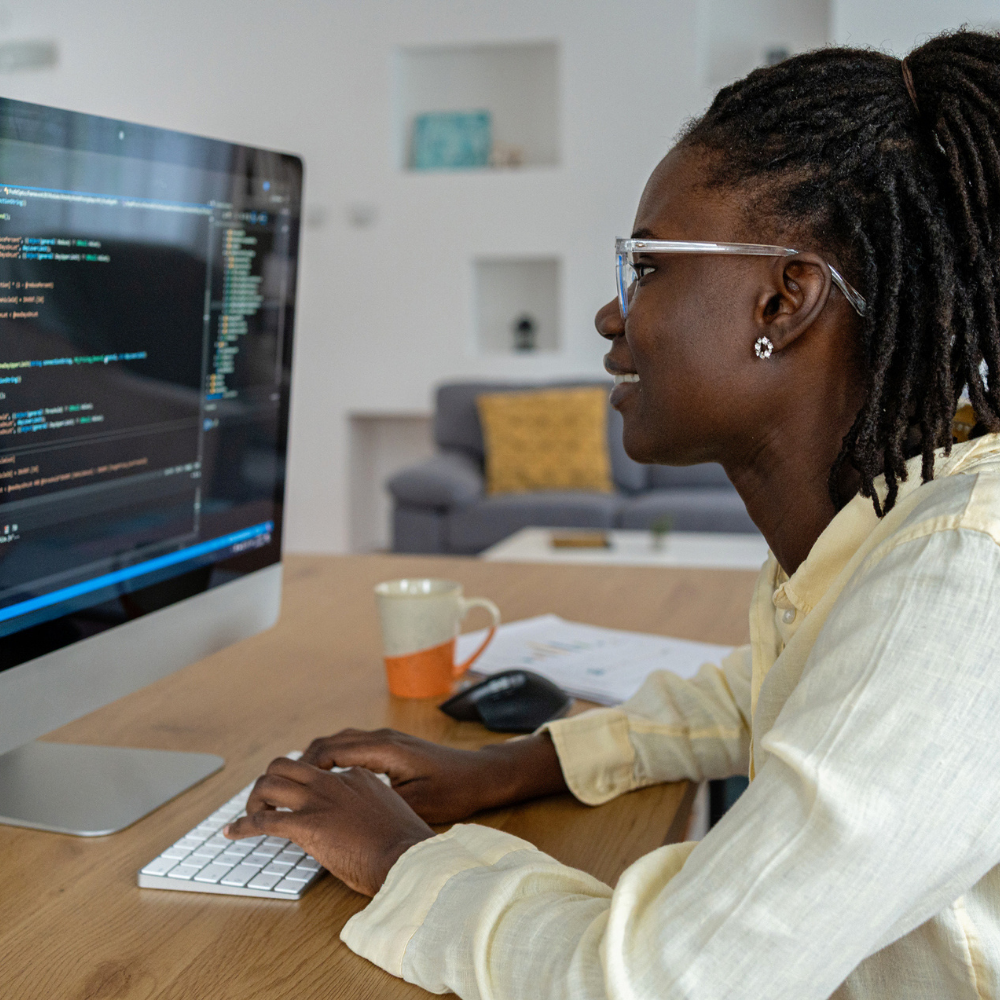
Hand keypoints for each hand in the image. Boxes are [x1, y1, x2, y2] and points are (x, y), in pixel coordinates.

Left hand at [223, 756, 433, 895]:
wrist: (406, 858)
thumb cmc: (403, 845)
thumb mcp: (385, 812)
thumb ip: (365, 808)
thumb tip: (352, 822)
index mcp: (355, 776)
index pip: (317, 771)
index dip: (301, 785)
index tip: (295, 800)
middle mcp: (334, 782)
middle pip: (286, 765)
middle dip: (269, 782)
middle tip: (265, 803)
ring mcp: (319, 801)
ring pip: (269, 783)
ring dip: (253, 801)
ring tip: (249, 817)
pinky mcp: (307, 824)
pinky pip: (264, 820)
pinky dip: (242, 825)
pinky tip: (233, 832)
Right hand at [300, 728, 566, 823]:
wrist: (481, 775)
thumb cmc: (454, 790)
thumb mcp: (417, 803)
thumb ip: (378, 803)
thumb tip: (341, 813)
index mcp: (384, 749)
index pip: (329, 751)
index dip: (301, 769)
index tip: (281, 788)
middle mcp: (381, 738)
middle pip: (327, 743)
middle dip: (300, 764)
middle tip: (278, 789)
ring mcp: (386, 740)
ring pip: (338, 742)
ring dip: (315, 761)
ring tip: (296, 787)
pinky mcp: (391, 747)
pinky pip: (351, 747)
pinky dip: (332, 760)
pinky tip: (327, 783)